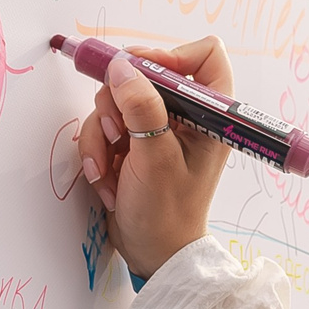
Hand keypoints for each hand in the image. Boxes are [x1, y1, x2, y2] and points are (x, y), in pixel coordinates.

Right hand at [72, 37, 233, 276]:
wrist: (150, 252)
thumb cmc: (166, 213)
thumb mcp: (155, 159)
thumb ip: (142, 109)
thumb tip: (123, 67)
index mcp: (211, 115)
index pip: (204, 55)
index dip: (171, 55)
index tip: (140, 73)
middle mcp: (186, 115)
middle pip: (145, 72)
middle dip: (120, 103)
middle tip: (119, 134)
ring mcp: (157, 127)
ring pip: (117, 99)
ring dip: (103, 133)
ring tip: (112, 168)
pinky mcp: (132, 141)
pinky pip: (104, 123)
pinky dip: (98, 148)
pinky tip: (106, 178)